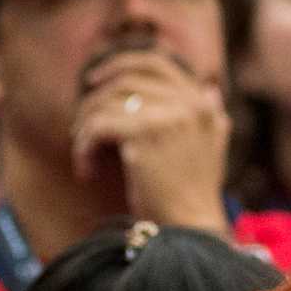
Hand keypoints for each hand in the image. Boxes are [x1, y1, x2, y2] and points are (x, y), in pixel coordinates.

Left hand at [72, 49, 229, 232]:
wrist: (191, 228)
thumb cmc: (194, 194)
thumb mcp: (211, 149)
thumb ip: (210, 116)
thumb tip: (210, 88)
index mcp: (202, 104)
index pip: (158, 63)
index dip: (121, 64)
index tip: (96, 81)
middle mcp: (189, 104)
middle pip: (126, 77)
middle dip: (94, 95)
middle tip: (79, 119)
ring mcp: (167, 116)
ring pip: (107, 102)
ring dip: (85, 127)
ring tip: (83, 152)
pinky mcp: (143, 134)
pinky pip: (97, 126)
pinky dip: (84, 147)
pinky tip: (86, 168)